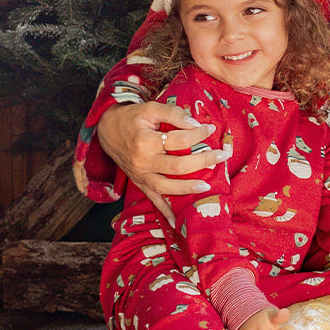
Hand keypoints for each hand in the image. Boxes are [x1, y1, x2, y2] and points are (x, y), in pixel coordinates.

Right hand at [94, 101, 222, 217]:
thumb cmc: (132, 118)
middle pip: (178, 166)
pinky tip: (178, 222)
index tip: (210, 130)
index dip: (198, 135)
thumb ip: (173, 113)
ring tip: (207, 186)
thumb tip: (196, 125)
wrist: (106, 131)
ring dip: (188, 188)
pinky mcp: (139, 183)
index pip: (179, 140)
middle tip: (222, 155)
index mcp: (145, 141)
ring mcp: (140, 176)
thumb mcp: (150, 108)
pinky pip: (153, 200)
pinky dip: (165, 212)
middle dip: (203, 161)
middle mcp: (142, 162)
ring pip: (167, 187)